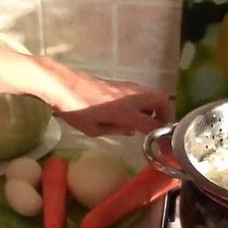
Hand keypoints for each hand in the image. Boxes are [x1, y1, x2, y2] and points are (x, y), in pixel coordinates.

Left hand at [34, 57, 170, 136]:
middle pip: (162, 101)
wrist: (62, 85)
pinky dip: (145, 100)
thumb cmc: (75, 109)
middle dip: (166, 114)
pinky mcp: (121, 83)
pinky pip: (142, 91)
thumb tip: (130, 130)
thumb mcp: (93, 129)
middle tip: (157, 127)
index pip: (154, 124)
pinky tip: (131, 111)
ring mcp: (127, 87)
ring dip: (155, 106)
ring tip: (145, 120)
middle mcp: (132, 97)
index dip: (161, 135)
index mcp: (126, 112)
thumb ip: (116, 130)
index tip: (163, 144)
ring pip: (153, 93)